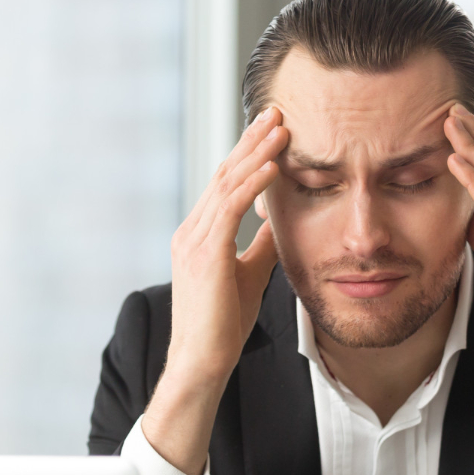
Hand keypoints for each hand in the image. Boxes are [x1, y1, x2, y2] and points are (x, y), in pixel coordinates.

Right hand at [167, 107, 287, 383]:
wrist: (202, 361)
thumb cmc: (224, 326)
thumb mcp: (249, 273)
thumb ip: (261, 243)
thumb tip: (278, 217)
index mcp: (198, 235)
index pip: (226, 184)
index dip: (249, 154)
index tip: (272, 130)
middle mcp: (191, 231)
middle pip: (224, 173)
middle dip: (252, 141)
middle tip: (276, 112)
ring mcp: (194, 241)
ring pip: (227, 184)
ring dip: (257, 153)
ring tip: (282, 129)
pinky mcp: (205, 254)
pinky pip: (230, 209)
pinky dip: (253, 185)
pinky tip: (274, 166)